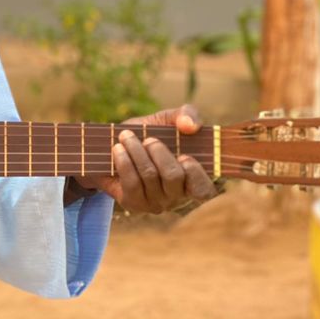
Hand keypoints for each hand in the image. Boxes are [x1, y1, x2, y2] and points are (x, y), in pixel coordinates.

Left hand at [75, 105, 216, 213]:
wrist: (114, 145)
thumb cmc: (148, 134)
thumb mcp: (168, 120)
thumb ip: (187, 115)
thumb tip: (190, 125)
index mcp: (193, 178)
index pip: (205, 190)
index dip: (196, 174)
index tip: (184, 155)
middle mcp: (178, 196)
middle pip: (173, 177)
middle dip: (159, 153)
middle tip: (149, 140)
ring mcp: (156, 203)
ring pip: (150, 176)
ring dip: (136, 151)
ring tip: (126, 137)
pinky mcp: (134, 203)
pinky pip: (131, 183)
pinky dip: (124, 162)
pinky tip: (118, 149)